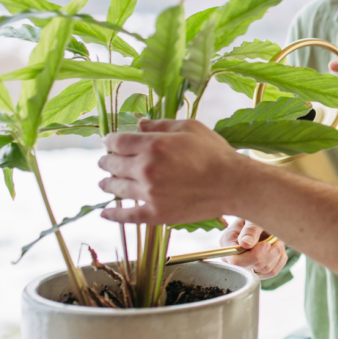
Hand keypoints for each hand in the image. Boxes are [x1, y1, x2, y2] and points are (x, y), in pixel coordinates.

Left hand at [98, 118, 247, 224]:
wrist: (233, 184)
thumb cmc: (215, 153)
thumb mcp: (191, 128)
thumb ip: (161, 125)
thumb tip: (139, 123)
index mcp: (153, 145)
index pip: (117, 142)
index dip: (111, 141)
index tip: (110, 142)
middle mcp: (146, 169)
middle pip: (112, 164)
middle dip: (107, 161)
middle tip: (105, 162)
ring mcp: (149, 193)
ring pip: (116, 188)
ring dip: (107, 184)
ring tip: (104, 183)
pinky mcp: (156, 214)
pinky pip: (127, 216)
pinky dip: (113, 215)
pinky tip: (105, 213)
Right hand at [220, 218, 287, 278]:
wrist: (264, 216)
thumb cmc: (257, 214)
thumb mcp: (253, 218)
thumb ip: (250, 229)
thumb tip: (245, 244)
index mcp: (228, 242)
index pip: (236, 260)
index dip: (253, 256)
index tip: (266, 244)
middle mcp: (235, 256)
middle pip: (252, 267)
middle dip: (268, 253)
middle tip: (276, 239)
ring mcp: (247, 264)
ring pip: (264, 270)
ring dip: (275, 254)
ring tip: (278, 240)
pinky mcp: (259, 268)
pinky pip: (272, 271)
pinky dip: (279, 259)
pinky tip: (278, 247)